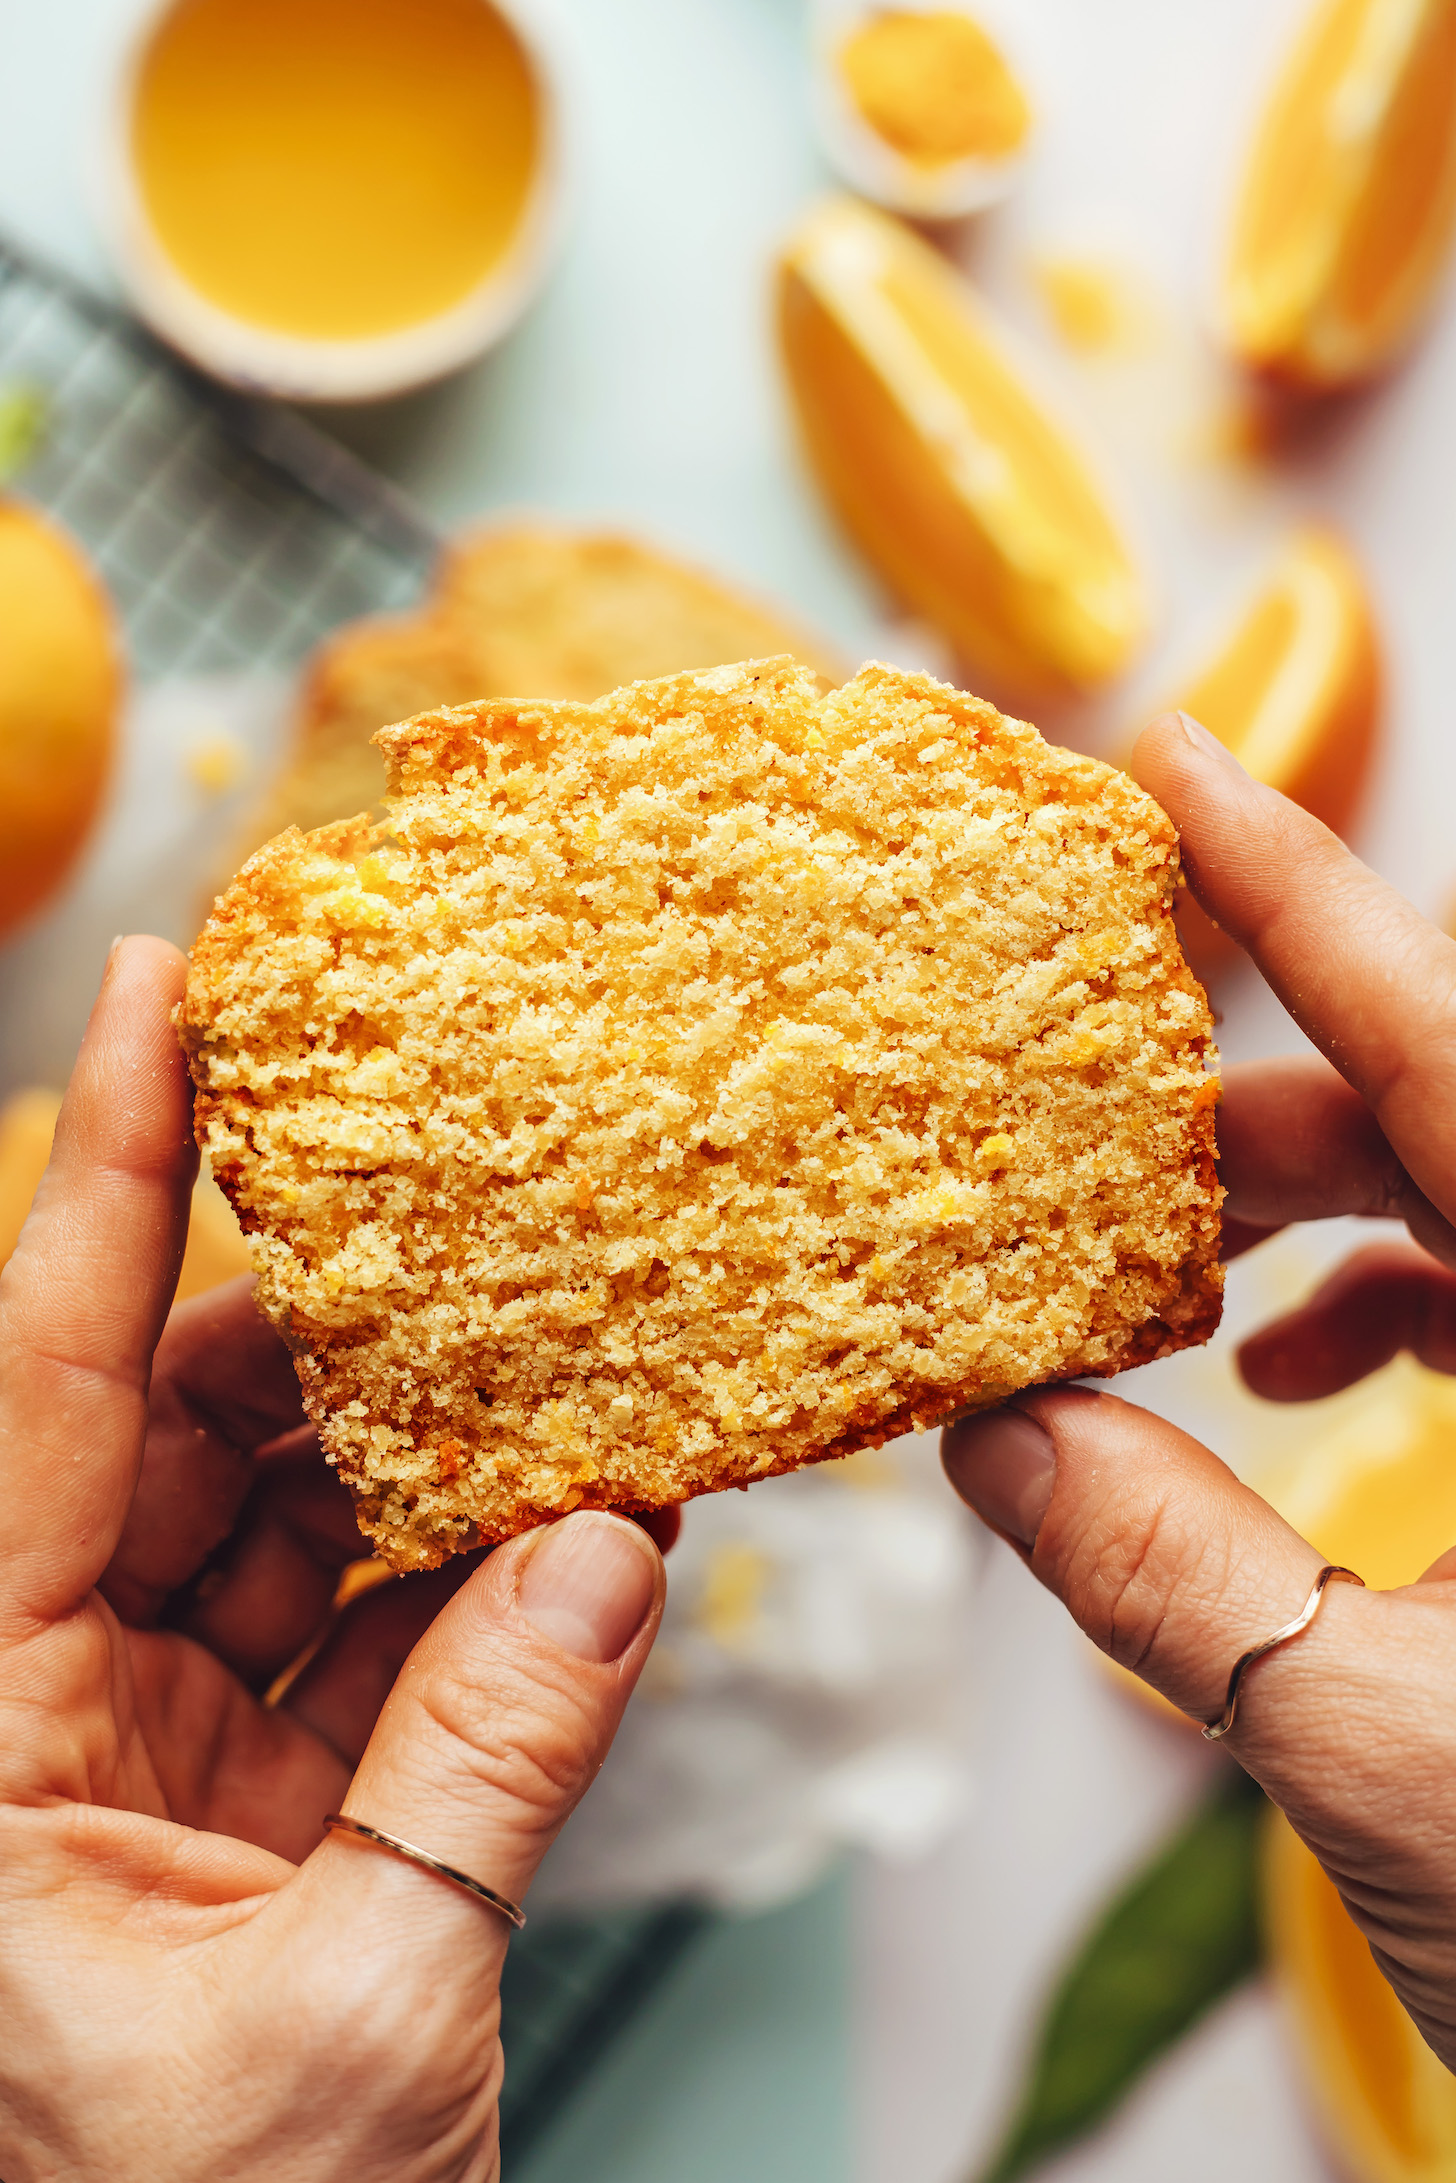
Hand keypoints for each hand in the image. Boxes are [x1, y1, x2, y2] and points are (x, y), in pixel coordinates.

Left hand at [0, 938, 665, 2181]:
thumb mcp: (361, 2018)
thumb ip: (495, 1754)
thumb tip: (619, 1545)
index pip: (37, 1382)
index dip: (108, 1166)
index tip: (168, 985)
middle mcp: (27, 1717)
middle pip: (175, 1439)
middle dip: (329, 1330)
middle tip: (468, 1218)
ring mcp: (133, 1764)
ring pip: (281, 1533)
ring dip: (422, 1465)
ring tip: (556, 1378)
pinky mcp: (234, 1822)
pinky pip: (355, 1647)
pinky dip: (460, 1593)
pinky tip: (564, 1531)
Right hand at [943, 712, 1455, 2068]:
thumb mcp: (1379, 1757)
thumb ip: (1167, 1575)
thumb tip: (994, 1434)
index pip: (1455, 1049)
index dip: (1304, 891)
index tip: (1178, 764)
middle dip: (1272, 1101)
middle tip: (1105, 1128)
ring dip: (1329, 1210)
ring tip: (1193, 1279)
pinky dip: (1401, 1300)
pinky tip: (1304, 1379)